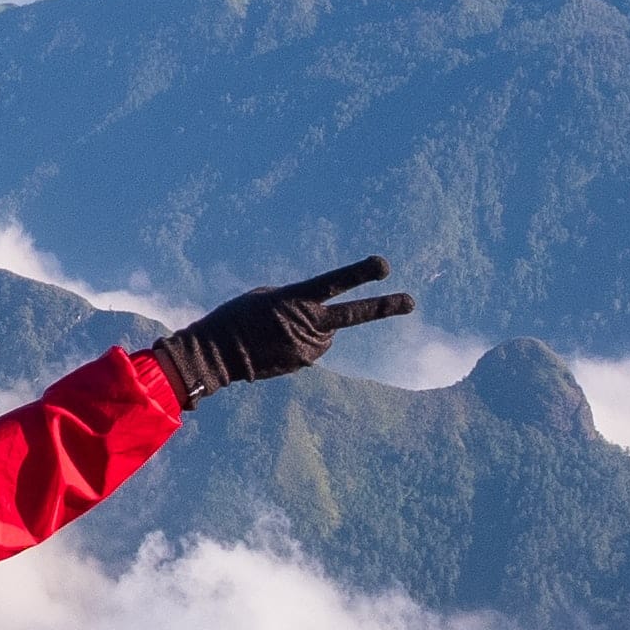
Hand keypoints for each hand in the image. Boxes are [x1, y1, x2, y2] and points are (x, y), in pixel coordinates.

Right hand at [153, 257, 412, 405]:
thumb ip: (300, 301)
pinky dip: (302, 343)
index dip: (360, 274)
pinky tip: (277, 343)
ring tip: (281, 330)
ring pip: (327, 333)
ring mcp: (309, 347)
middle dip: (385, 307)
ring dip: (314, 329)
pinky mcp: (305, 363)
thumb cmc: (239, 316)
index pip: (334, 283)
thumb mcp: (268, 296)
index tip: (385, 266)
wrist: (218, 355)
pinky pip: (313, 348)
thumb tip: (324, 318)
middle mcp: (308, 324)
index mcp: (296, 300)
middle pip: (353, 315)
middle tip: (411, 302)